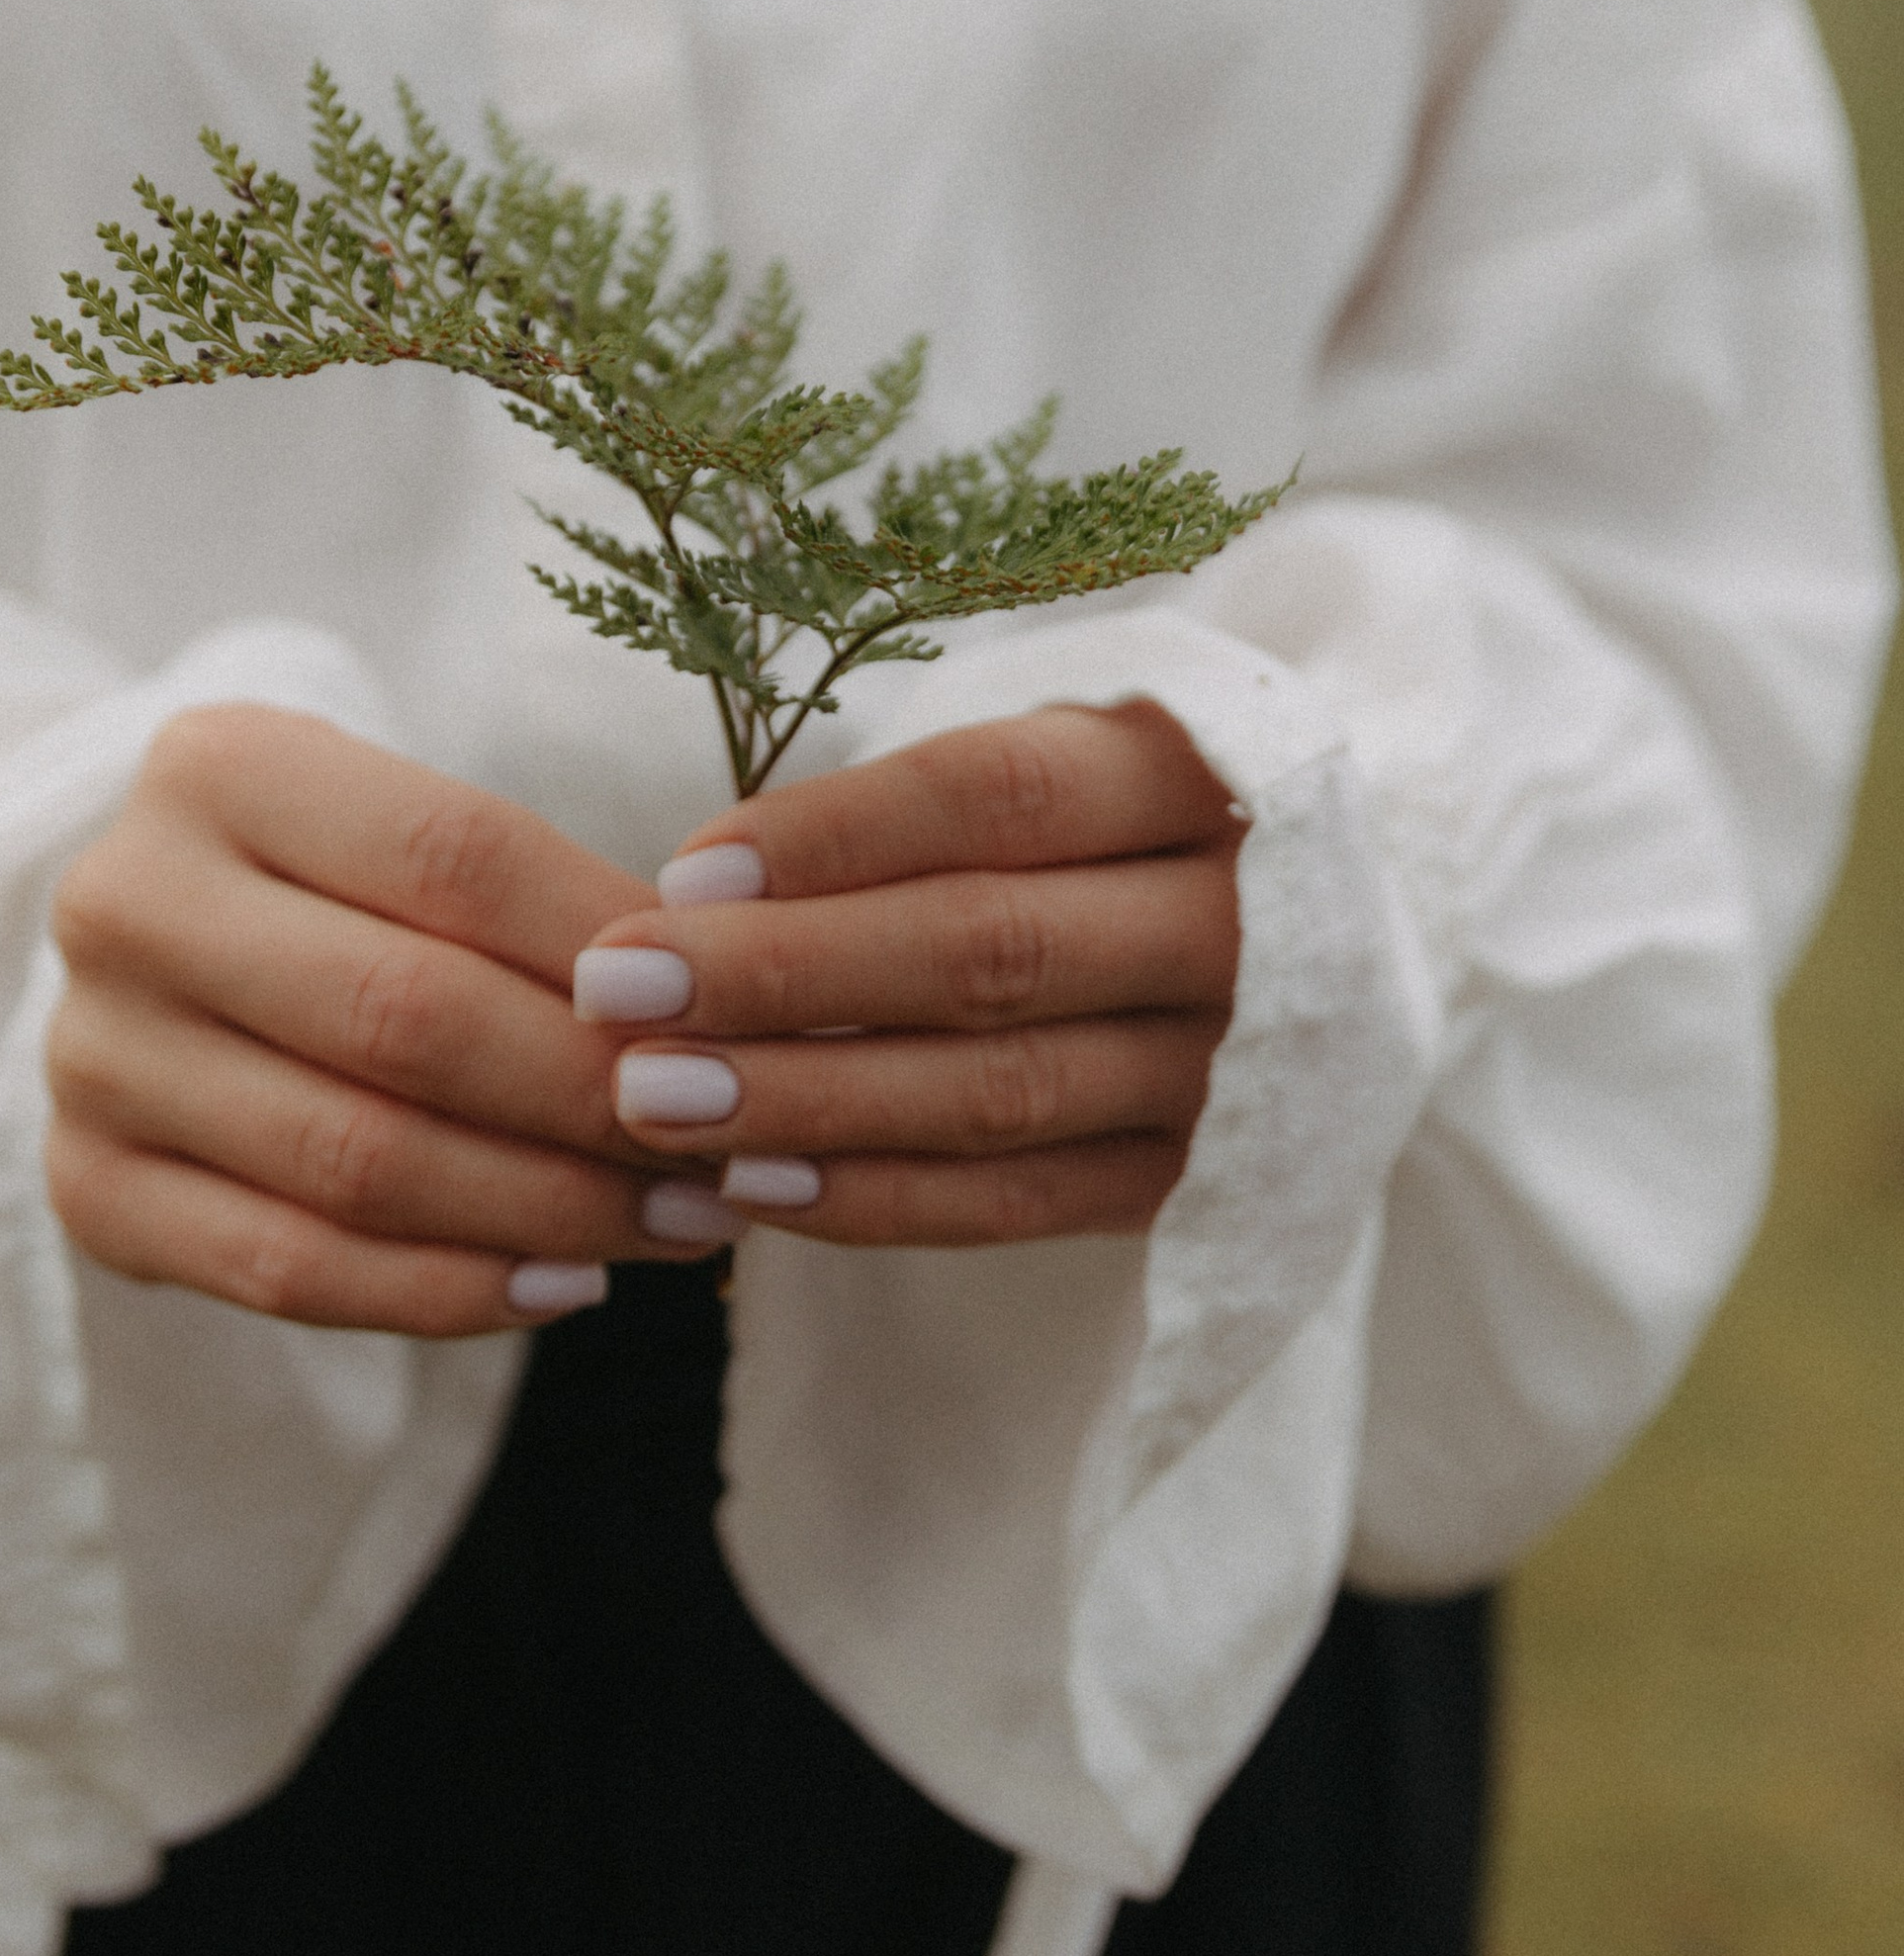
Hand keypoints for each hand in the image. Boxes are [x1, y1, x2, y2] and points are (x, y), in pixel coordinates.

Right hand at [45, 707, 715, 1337]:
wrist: (163, 946)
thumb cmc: (342, 878)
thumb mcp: (411, 830)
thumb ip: (536, 899)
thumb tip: (715, 1016)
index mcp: (217, 766)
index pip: (456, 856)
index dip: (614, 950)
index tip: (739, 1017)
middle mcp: (127, 901)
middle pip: (408, 1017)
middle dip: (596, 1097)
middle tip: (728, 1147)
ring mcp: (91, 1052)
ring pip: (359, 1160)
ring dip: (548, 1208)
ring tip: (678, 1224)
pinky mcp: (86, 1184)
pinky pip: (291, 1268)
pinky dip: (447, 1293)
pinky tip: (563, 1285)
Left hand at [572, 702, 1242, 1248]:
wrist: (1339, 936)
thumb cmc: (1118, 822)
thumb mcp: (1060, 752)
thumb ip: (921, 807)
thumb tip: (704, 891)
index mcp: (1202, 774)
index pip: (999, 796)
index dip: (835, 836)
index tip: (682, 872)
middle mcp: (1236, 923)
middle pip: (988, 950)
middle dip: (783, 976)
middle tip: (618, 993)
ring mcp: (1232, 1067)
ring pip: (999, 1091)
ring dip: (808, 1101)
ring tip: (653, 1098)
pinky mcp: (1202, 1183)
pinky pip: (1024, 1202)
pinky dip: (881, 1200)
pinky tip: (751, 1185)